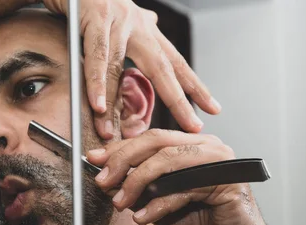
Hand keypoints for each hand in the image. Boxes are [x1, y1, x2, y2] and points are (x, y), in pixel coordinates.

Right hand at [42, 0, 220, 136]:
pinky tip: (97, 105)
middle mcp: (137, 26)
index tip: (212, 108)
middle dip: (179, 100)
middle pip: (163, 68)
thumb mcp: (122, 13)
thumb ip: (138, 24)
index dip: (195, 87)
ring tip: (114, 130)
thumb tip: (153, 22)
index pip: (176, 63)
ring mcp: (117, 22)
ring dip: (115, 105)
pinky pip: (95, 57)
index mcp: (146, 30)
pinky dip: (96, 84)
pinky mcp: (93, 18)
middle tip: (192, 125)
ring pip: (121, 69)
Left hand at [86, 130, 272, 224]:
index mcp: (193, 147)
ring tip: (120, 204)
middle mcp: (208, 147)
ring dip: (137, 183)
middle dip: (123, 160)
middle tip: (103, 181)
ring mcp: (219, 161)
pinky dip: (158, 204)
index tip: (94, 161)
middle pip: (156, 141)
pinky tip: (142, 218)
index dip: (120, 148)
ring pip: (167, 160)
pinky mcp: (226, 180)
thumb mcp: (160, 205)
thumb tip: (106, 178)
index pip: (151, 138)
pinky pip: (182, 187)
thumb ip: (139, 189)